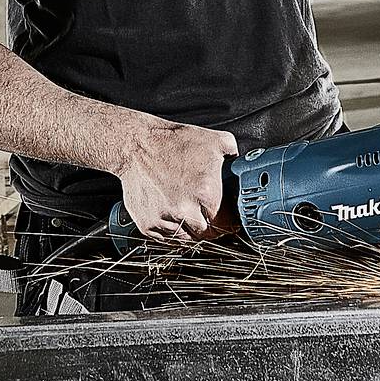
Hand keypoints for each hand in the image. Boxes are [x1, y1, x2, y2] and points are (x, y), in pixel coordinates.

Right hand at [114, 118, 239, 243]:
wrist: (136, 145)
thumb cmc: (171, 142)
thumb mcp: (214, 141)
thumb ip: (234, 156)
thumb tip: (244, 165)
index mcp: (206, 193)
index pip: (225, 223)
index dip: (227, 224)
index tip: (227, 223)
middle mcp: (185, 209)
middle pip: (206, 234)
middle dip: (210, 228)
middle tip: (208, 219)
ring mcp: (164, 219)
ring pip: (186, 239)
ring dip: (191, 232)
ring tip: (189, 216)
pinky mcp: (147, 224)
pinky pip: (166, 239)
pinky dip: (171, 232)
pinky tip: (173, 217)